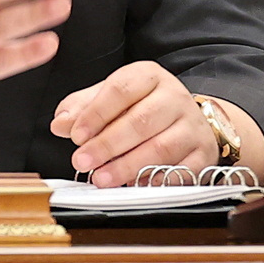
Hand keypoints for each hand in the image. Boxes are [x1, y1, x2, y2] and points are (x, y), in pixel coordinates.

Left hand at [51, 61, 218, 186]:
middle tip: (82, 161)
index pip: (121, 90)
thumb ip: (83, 108)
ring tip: (102, 177)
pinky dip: (157, 180)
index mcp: (149, 76)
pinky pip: (182, 170)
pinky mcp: (203, 153)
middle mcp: (175, 97)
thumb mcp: (110, 98)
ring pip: (161, 147)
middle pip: (141, 121)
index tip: (75, 135)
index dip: (96, 114)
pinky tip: (135, 185)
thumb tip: (60, 124)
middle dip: (107, 144)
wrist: (188, 118)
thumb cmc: (141, 107)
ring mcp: (192, 125)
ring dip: (127, 166)